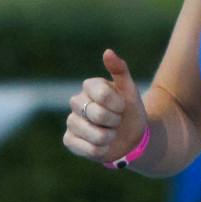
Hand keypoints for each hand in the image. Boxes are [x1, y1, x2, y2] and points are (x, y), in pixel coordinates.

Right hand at [61, 49, 146, 163]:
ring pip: (92, 133)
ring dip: (109, 137)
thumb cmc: (130, 112)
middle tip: (116, 121)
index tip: (122, 107)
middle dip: (114, 121)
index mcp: (90, 86)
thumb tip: (107, 52)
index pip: (102, 94)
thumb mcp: (130, 90)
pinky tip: (103, 145)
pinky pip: (85, 147)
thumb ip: (120, 70)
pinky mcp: (69, 140)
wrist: (131, 137)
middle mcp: (77, 101)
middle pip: (96, 114)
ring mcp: (71, 121)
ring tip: (110, 134)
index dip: (117, 105)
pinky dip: (100, 150)